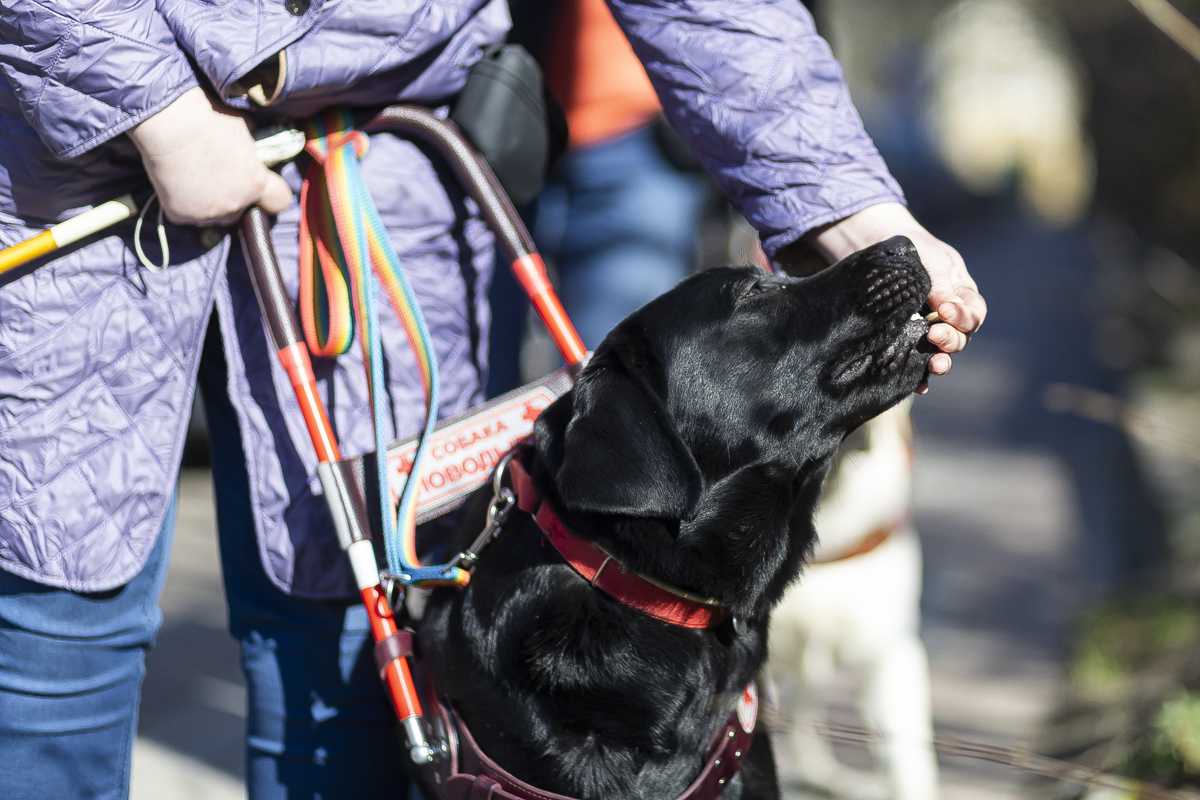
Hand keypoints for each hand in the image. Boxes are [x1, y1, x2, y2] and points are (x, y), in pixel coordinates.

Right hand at [129, 87, 291, 226]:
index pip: (279, 200)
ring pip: (214, 216)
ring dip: (209, 203)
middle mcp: (234, 204)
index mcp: (256, 183)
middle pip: (241, 210)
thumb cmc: (208, 119)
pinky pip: (187, 215)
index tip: (262, 184)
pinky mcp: (180, 215)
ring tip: (196, 176)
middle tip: (218, 175)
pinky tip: (178, 182)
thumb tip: (258, 156)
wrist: (169, 123)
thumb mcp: (245, 131)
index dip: (271, 192)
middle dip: (234, 197)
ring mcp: (206, 213)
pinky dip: (184, 203)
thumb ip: (254, 152)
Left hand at [806, 202, 984, 379]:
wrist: (882, 250)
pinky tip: (919, 385)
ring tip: (935, 365)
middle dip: (950, 339)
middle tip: (934, 335)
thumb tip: (945, 306)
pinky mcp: (906, 343)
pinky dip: (919, 377)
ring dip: (940, 361)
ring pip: (941, 353)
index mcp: (961, 296)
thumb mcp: (930, 259)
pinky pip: (916, 364)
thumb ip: (939, 282)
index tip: (944, 310)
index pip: (973, 313)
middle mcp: (948, 319)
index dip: (963, 316)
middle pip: (960, 337)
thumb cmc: (913, 251)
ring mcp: (927, 332)